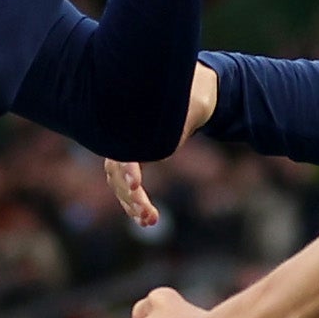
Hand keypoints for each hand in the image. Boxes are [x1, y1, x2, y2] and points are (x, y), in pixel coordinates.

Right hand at [104, 65, 215, 227]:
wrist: (184, 97)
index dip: (127, 166)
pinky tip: (148, 219)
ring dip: (132, 204)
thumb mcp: (188, 99)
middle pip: (117, 172)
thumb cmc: (185, 96)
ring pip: (119, 184)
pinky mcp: (129, 164)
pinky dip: (135, 203)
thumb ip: (190, 102)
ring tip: (150, 221)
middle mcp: (121, 137)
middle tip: (148, 215)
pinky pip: (126, 187)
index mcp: (131, 121)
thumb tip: (201, 99)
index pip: (123, 148)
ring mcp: (122, 152)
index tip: (136, 183)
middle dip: (131, 195)